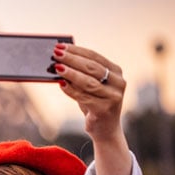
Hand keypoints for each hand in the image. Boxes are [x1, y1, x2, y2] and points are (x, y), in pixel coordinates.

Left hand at [52, 43, 130, 174]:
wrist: (104, 128)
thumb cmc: (94, 102)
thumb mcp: (90, 85)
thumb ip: (81, 73)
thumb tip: (59, 60)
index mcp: (116, 72)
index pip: (95, 57)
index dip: (77, 51)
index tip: (61, 46)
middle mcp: (118, 83)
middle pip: (92, 68)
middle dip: (72, 59)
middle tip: (56, 53)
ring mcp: (113, 97)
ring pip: (88, 82)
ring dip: (70, 73)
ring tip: (56, 67)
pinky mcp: (105, 109)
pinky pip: (84, 97)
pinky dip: (71, 90)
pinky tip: (61, 84)